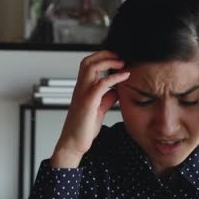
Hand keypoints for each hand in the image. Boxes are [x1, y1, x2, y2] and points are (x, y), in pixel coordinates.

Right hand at [51, 51, 129, 167]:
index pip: (88, 64)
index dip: (102, 57)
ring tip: (122, 63)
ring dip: (108, 61)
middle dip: (105, 54)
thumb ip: (107, 97)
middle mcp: (81, 88)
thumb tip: (117, 89)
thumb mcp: (99, 108)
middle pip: (88, 61)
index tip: (117, 58)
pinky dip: (114, 77)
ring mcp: (83, 94)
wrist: (73, 143)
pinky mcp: (88, 102)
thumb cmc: (84, 128)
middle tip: (120, 56)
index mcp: (83, 88)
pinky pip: (101, 84)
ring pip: (91, 67)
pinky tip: (124, 76)